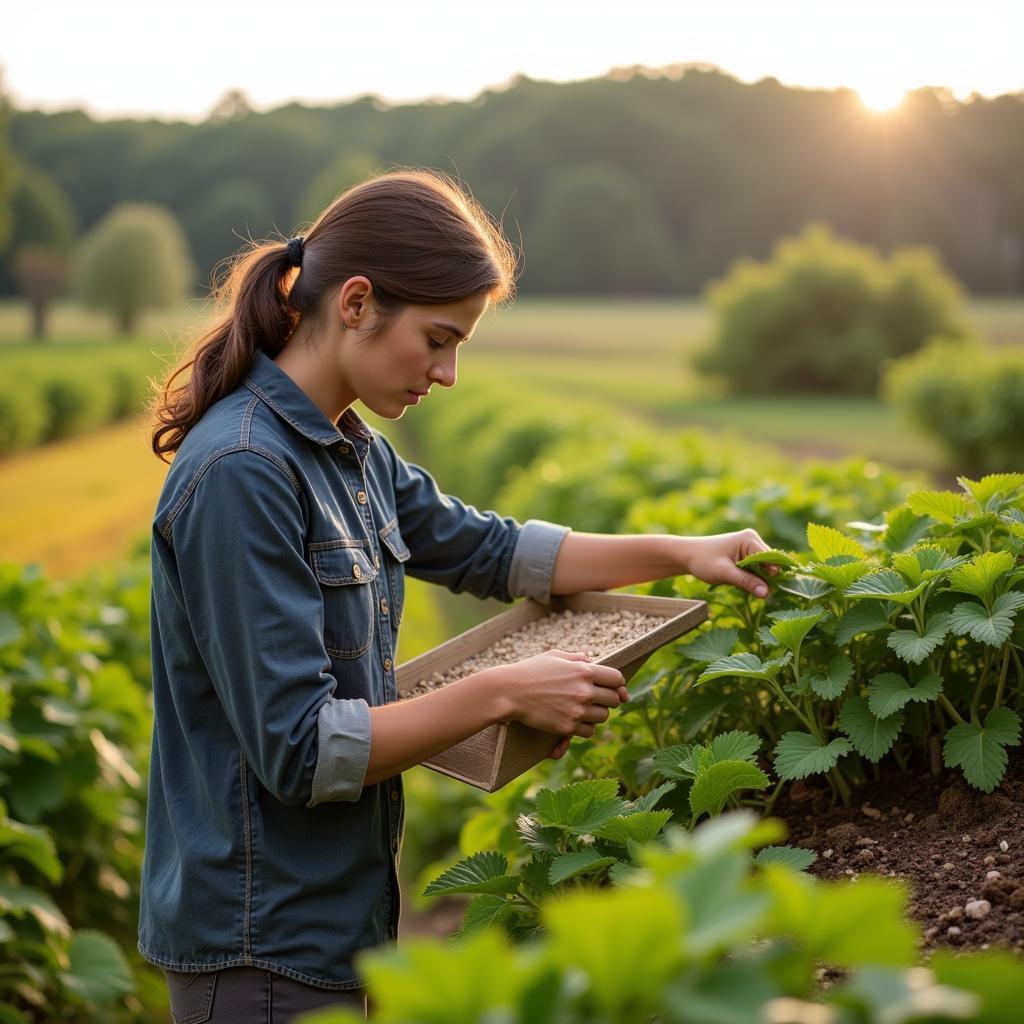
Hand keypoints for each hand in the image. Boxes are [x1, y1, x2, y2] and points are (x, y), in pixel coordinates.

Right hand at [494, 649, 627, 744]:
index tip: (617, 689)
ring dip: (596, 714)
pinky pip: (589, 731)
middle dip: (607, 700)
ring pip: (603, 717)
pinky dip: (584, 728)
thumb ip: (575, 657)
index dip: (618, 684)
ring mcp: (577, 710)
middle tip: (598, 700)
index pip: (617, 679)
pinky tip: (575, 721)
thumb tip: (590, 659)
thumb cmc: (529, 670)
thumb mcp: (554, 656)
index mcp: (584, 670)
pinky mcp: (567, 727)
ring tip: (584, 710)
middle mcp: (584, 691)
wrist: (509, 691)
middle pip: (613, 700)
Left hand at [683, 528, 777, 598]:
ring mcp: (749, 546)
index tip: (764, 590)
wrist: (687, 556)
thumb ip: (746, 581)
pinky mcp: (745, 554)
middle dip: (762, 578)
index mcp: (749, 539)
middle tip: (748, 588)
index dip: (771, 575)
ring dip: (756, 579)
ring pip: (763, 568)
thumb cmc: (703, 561)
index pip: (771, 559)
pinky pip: (756, 569)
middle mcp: (752, 539)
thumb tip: (766, 593)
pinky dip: (750, 578)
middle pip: (769, 564)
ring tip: (738, 582)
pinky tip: (738, 580)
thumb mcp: (724, 573)